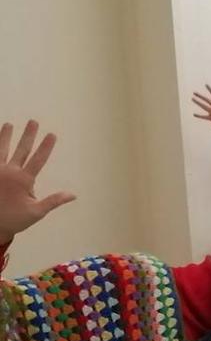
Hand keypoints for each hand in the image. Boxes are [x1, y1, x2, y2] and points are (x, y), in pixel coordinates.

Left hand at [0, 120, 74, 244]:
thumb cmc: (13, 219)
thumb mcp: (36, 212)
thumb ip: (54, 201)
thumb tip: (73, 195)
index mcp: (23, 180)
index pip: (38, 160)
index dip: (46, 147)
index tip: (51, 134)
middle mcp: (9, 172)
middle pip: (21, 150)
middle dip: (28, 135)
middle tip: (33, 122)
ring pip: (1, 150)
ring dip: (5, 136)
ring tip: (8, 125)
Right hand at [191, 85, 210, 143]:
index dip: (210, 90)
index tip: (206, 85)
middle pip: (207, 100)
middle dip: (200, 96)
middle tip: (194, 92)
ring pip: (204, 107)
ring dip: (198, 103)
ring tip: (192, 99)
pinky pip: (204, 117)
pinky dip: (199, 116)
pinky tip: (194, 114)